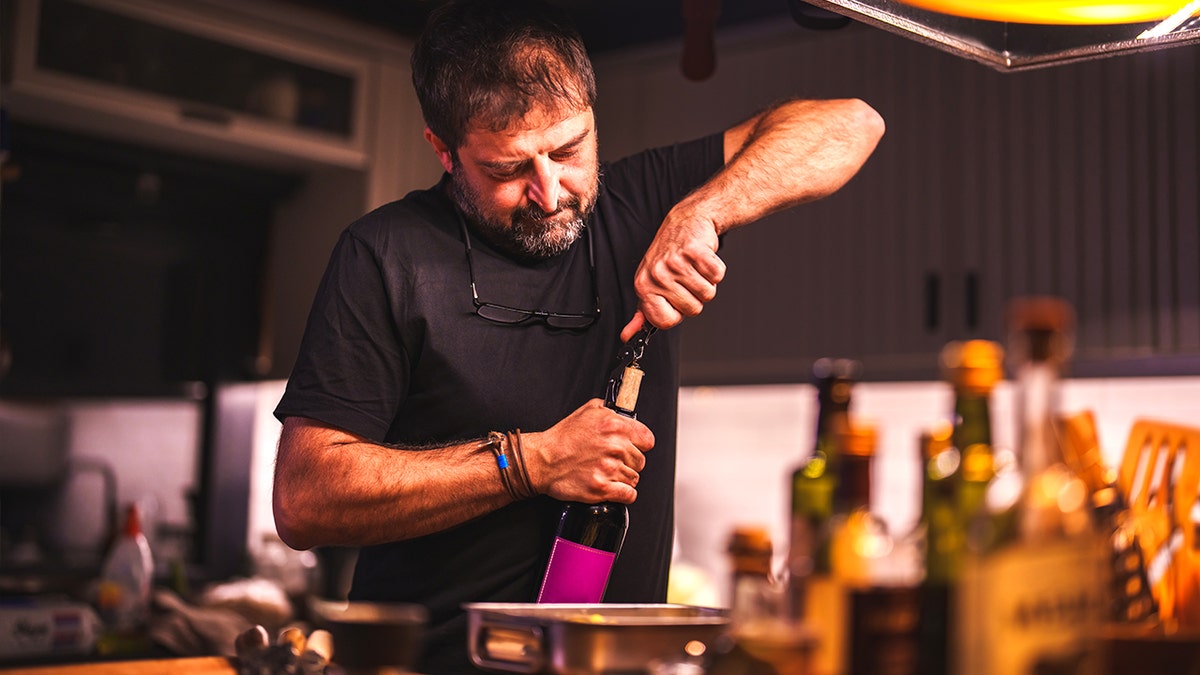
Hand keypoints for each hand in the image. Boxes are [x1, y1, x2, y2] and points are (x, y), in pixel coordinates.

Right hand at [525, 399, 653, 503]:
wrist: (543, 460)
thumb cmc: (563, 438)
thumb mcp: (588, 410)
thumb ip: (611, 410)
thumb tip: (627, 416)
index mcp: (614, 426)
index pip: (647, 440)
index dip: (640, 445)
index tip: (633, 447)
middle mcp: (614, 447)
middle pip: (640, 461)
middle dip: (628, 462)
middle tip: (611, 461)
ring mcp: (608, 468)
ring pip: (634, 478)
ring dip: (622, 478)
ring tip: (605, 472)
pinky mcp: (602, 488)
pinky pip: (629, 495)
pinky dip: (623, 493)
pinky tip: (612, 487)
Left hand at [621, 208, 725, 341]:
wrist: (686, 222)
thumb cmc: (668, 255)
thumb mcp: (650, 283)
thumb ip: (643, 312)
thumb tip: (628, 336)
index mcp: (644, 286)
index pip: (664, 322)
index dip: (676, 314)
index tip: (675, 299)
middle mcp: (657, 275)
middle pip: (692, 310)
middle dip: (695, 297)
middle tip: (686, 278)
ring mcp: (676, 262)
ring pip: (707, 294)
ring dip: (707, 282)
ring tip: (694, 268)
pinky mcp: (695, 252)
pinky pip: (717, 276)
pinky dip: (715, 269)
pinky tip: (703, 259)